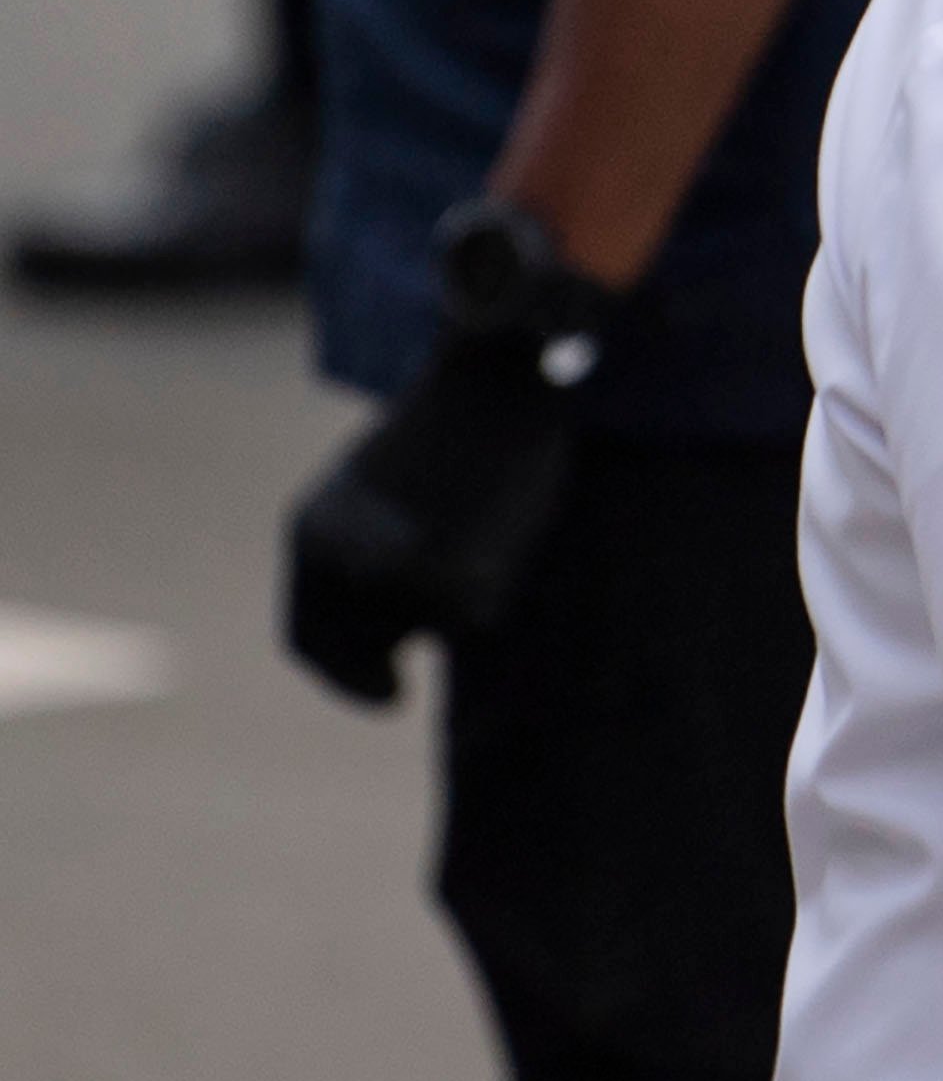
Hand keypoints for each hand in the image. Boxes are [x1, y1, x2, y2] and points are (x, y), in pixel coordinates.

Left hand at [282, 327, 578, 706]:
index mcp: (310, 540)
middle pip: (357, 653)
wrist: (494, 383)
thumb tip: (378, 621)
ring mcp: (400, 589)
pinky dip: (491, 585)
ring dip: (450, 603)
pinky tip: (497, 531)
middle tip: (392, 696)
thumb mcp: (369, 490)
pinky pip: (476, 613)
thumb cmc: (443, 423)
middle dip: (373, 676)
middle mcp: (343, 574)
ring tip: (473, 533)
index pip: (306, 639)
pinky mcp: (458, 594)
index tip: (375, 690)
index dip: (335, 674)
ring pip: (428, 630)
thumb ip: (358, 553)